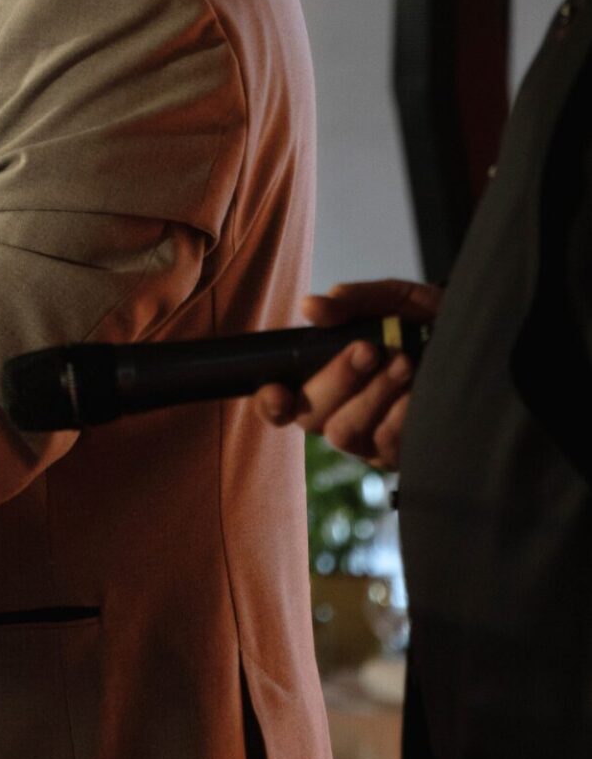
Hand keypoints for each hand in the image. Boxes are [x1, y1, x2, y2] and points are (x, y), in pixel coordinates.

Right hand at [253, 278, 442, 469]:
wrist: (489, 344)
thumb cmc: (431, 322)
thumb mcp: (395, 301)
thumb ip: (354, 302)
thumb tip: (311, 307)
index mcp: (325, 376)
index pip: (279, 400)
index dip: (269, 401)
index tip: (278, 390)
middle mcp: (339, 413)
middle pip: (308, 416)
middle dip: (336, 379)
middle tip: (369, 348)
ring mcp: (368, 441)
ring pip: (344, 433)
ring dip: (372, 395)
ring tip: (405, 362)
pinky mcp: (400, 458)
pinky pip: (386, 445)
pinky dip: (403, 414)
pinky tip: (422, 390)